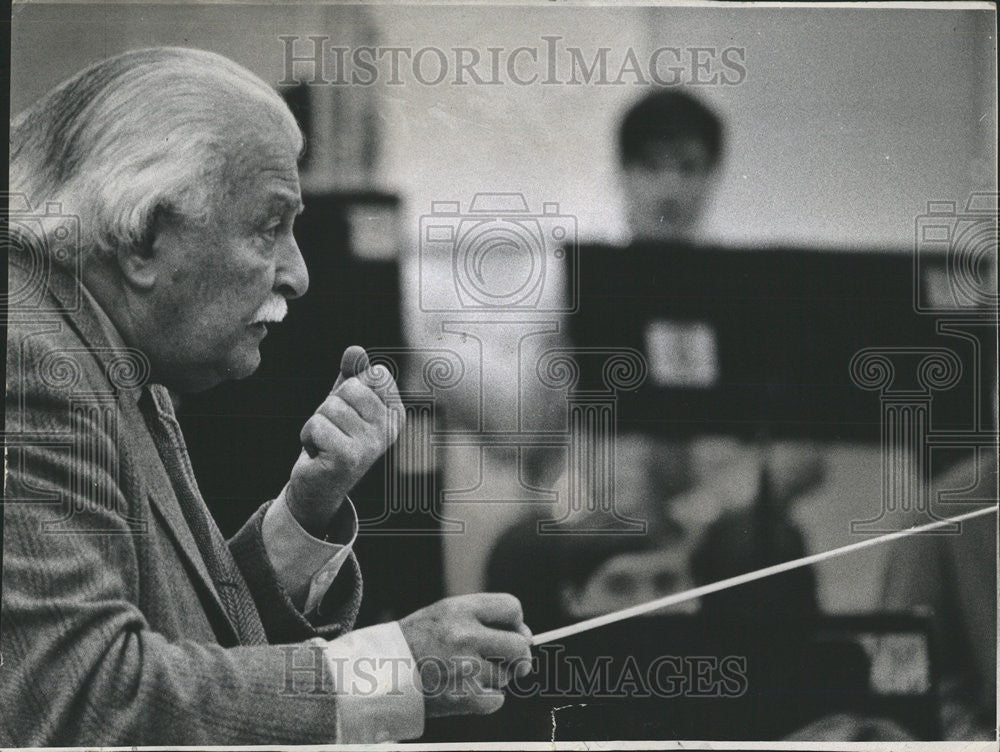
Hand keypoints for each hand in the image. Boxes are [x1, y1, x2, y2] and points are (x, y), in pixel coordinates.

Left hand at [286, 346, 403, 536]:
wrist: (320, 482)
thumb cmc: (335, 436)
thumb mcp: (344, 401)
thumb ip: (352, 374)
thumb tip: (355, 349)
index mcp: (396, 414)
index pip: (375, 374)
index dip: (351, 387)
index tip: (351, 413)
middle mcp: (390, 430)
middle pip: (351, 388)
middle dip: (331, 405)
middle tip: (334, 429)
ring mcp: (371, 446)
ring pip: (331, 407)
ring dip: (317, 422)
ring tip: (325, 442)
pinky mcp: (348, 458)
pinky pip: (318, 425)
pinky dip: (309, 436)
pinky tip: (318, 453)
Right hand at [399, 593, 532, 717]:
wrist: (380, 672)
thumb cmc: (415, 641)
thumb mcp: (443, 613)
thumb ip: (481, 618)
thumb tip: (525, 636)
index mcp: (459, 610)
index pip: (511, 608)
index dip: (516, 621)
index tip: (512, 630)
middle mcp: (464, 636)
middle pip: (519, 646)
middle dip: (519, 655)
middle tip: (512, 660)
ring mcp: (465, 668)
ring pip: (506, 676)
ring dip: (495, 678)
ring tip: (469, 673)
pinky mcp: (463, 697)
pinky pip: (497, 700)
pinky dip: (487, 698)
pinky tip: (467, 689)